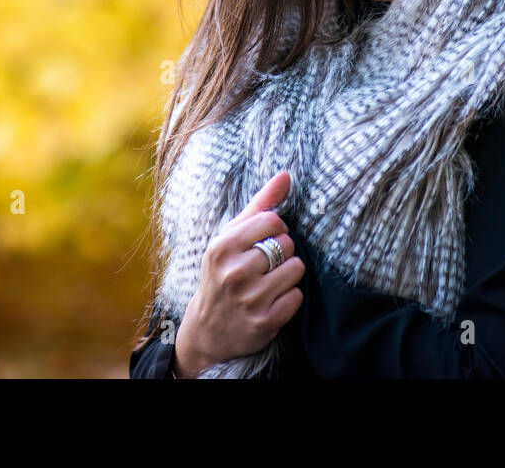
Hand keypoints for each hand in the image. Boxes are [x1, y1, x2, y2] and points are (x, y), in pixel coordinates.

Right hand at [173, 170, 305, 376]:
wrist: (208, 330)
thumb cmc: (223, 273)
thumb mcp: (231, 237)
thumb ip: (259, 205)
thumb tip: (286, 174)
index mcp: (222, 247)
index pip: (273, 221)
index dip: (276, 230)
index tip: (264, 241)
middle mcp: (234, 273)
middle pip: (287, 245)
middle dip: (282, 253)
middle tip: (265, 266)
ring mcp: (249, 299)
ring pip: (296, 270)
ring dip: (289, 275)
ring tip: (270, 282)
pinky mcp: (264, 322)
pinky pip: (297, 297)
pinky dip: (290, 298)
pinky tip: (272, 301)